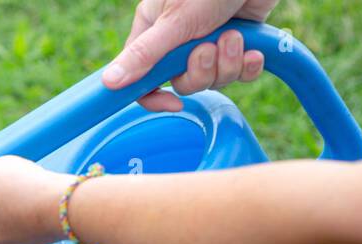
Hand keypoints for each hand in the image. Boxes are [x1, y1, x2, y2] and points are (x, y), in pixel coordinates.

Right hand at [102, 0, 277, 111]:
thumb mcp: (175, 22)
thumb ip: (143, 55)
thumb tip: (108, 83)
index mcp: (155, 31)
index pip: (143, 78)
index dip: (156, 97)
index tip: (173, 103)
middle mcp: (180, 40)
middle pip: (184, 83)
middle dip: (203, 71)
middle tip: (210, 47)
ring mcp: (210, 41)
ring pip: (214, 79)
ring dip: (228, 62)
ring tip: (235, 36)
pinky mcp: (239, 44)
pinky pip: (241, 73)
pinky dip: (249, 65)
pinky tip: (253, 50)